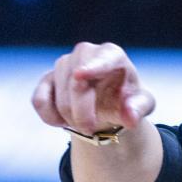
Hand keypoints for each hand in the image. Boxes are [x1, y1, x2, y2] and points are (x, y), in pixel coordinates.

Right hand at [31, 42, 155, 134]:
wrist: (107, 103)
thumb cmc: (127, 99)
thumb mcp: (142, 105)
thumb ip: (138, 109)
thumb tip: (130, 118)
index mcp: (113, 55)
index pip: (104, 57)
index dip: (93, 66)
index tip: (80, 76)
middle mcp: (86, 53)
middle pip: (76, 82)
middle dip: (81, 111)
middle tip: (89, 129)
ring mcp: (64, 63)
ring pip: (58, 93)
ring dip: (69, 116)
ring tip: (85, 122)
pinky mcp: (47, 78)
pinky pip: (40, 99)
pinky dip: (50, 116)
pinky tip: (63, 121)